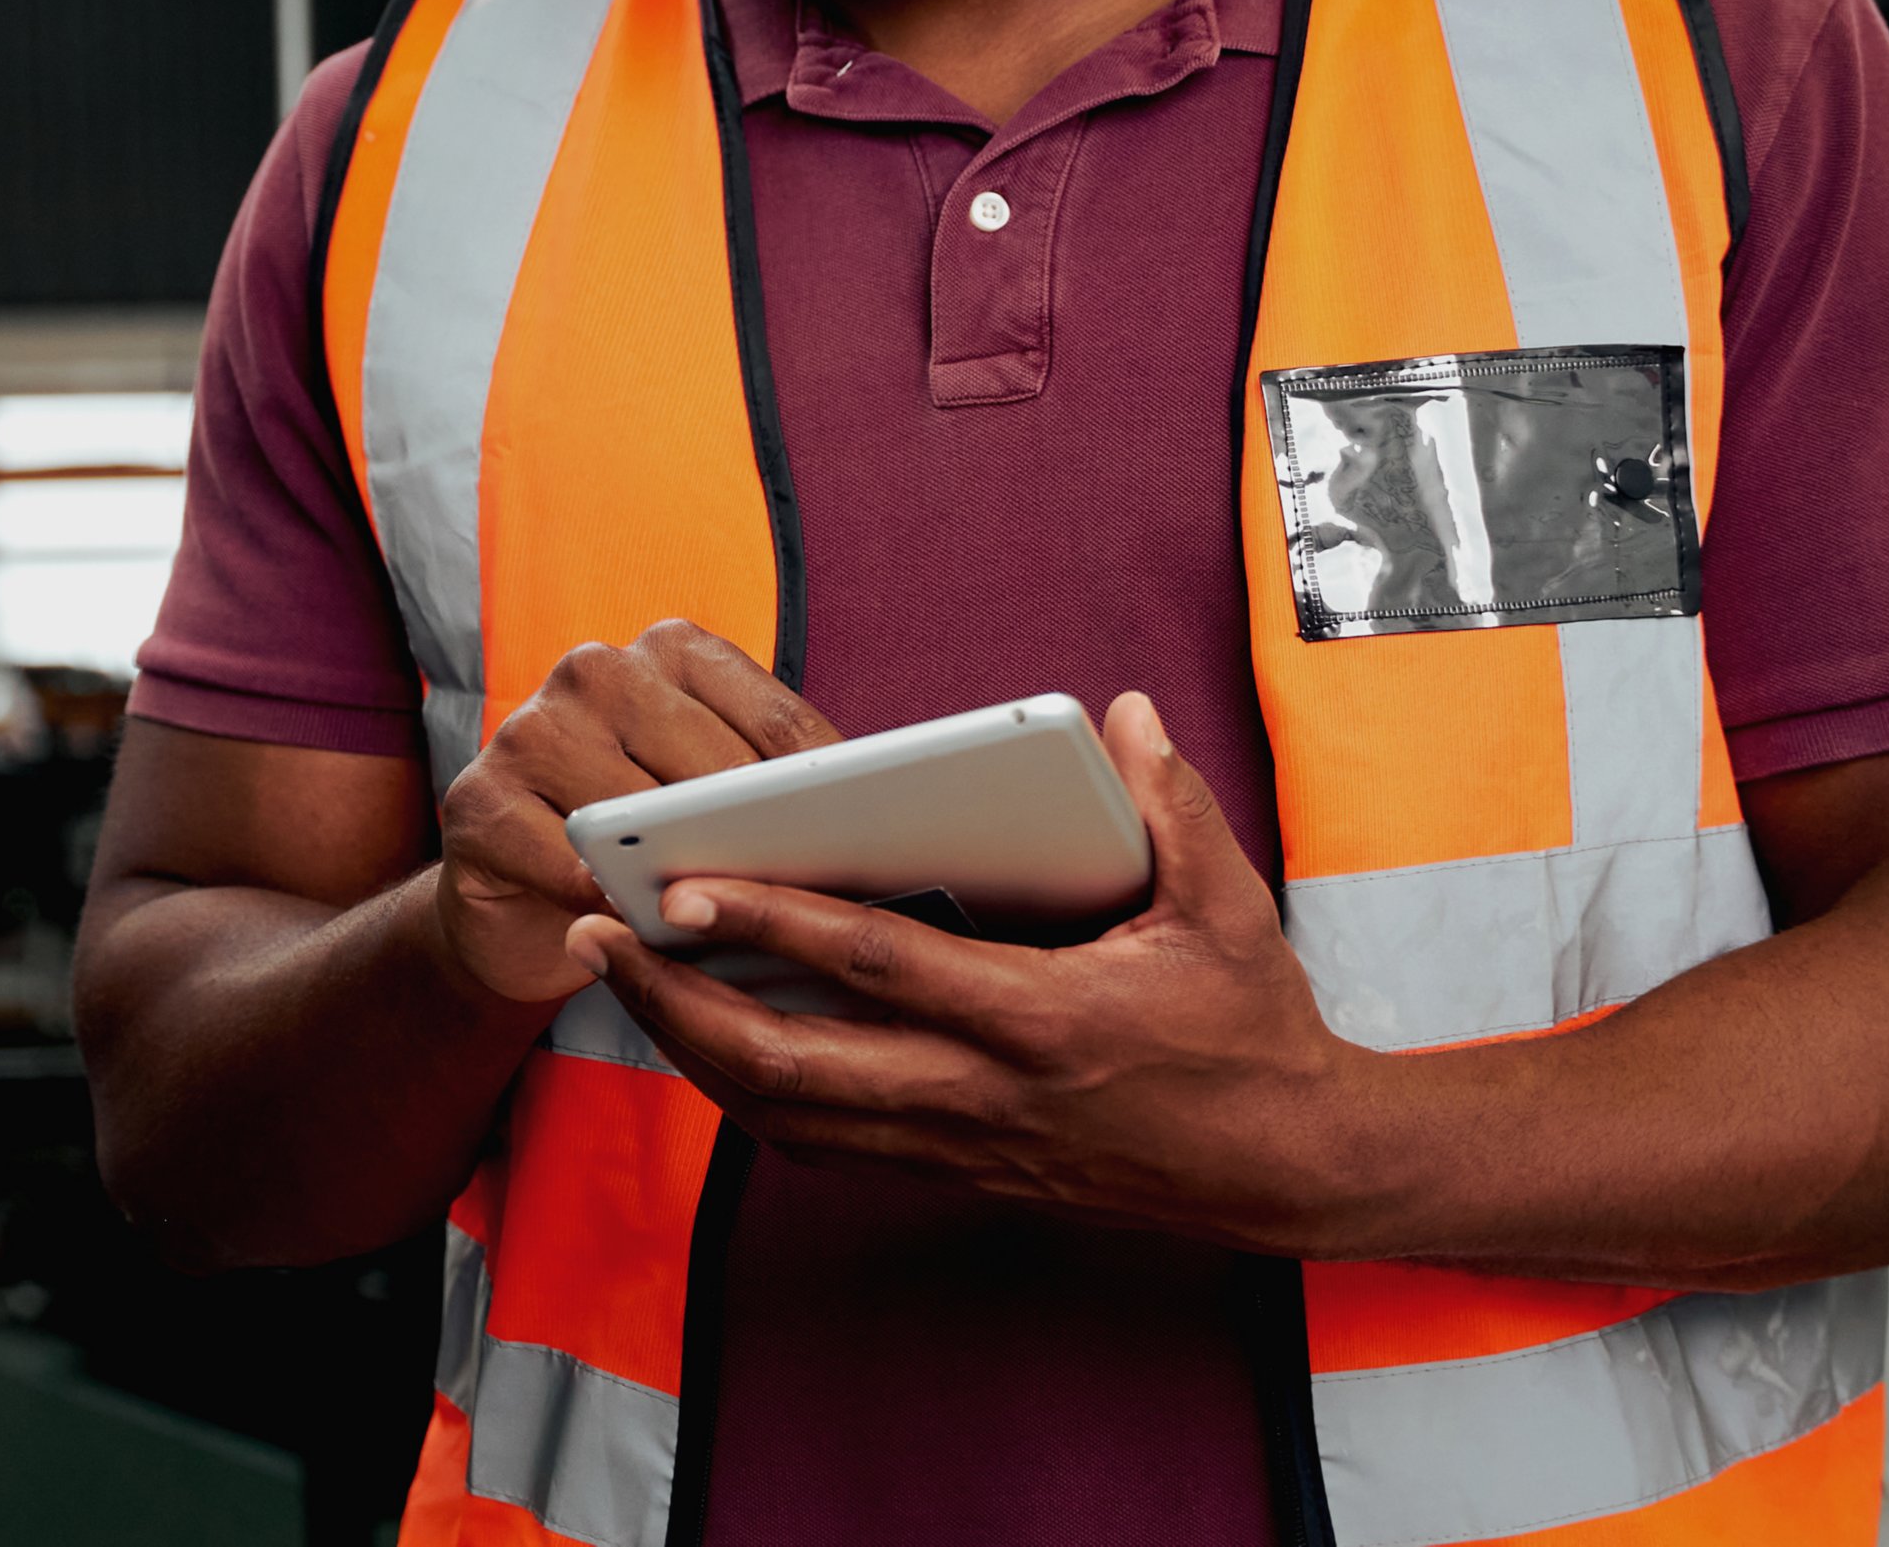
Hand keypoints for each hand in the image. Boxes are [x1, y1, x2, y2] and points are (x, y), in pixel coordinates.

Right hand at [426, 620, 838, 1008]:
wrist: (516, 903)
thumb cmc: (639, 847)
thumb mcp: (708, 804)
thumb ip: (767, 793)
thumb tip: (875, 827)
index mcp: (670, 650)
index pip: (775, 715)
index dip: (828, 791)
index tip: (872, 847)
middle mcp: (596, 670)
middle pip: (713, 767)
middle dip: (762, 842)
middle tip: (813, 909)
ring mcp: (530, 729)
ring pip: (641, 815)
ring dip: (689, 879)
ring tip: (735, 925)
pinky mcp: (479, 801)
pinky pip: (569, 865)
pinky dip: (612, 908)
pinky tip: (645, 933)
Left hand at [572, 690, 1380, 1250]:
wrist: (1289, 1170)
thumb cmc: (1254, 1032)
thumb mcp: (1230, 911)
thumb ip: (1173, 807)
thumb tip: (1123, 717)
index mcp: (1041, 1019)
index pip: (876, 966)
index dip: (772, 923)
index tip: (684, 884)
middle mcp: (983, 1094)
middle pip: (790, 1064)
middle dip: (680, 1005)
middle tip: (600, 937)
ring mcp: (961, 1145)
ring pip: (788, 1117)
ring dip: (693, 1053)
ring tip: (626, 981)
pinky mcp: (957, 1172)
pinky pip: (824, 1144)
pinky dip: (750, 1097)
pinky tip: (706, 1047)